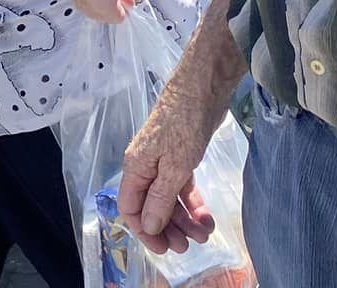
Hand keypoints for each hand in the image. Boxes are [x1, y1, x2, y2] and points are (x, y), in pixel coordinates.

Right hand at [119, 80, 220, 253]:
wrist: (203, 88)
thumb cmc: (184, 124)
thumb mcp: (173, 166)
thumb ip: (160, 198)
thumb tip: (148, 226)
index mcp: (136, 168)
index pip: (131, 208)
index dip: (144, 230)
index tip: (163, 248)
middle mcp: (146, 167)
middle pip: (151, 206)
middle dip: (168, 228)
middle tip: (188, 246)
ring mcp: (164, 161)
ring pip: (169, 198)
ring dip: (184, 219)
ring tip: (205, 233)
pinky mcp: (182, 155)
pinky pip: (182, 186)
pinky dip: (193, 202)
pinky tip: (206, 216)